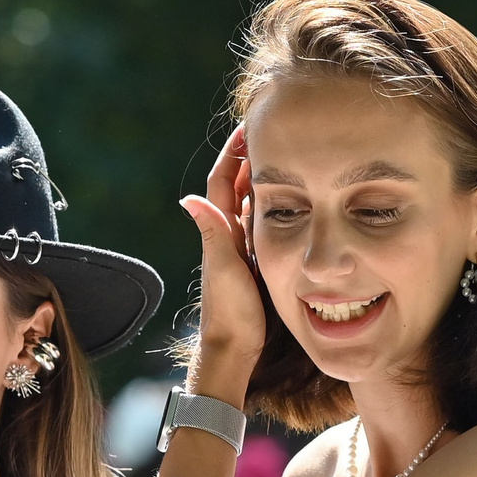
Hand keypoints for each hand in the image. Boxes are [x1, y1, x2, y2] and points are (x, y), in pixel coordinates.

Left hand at [177, 125, 263, 401]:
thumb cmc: (229, 312)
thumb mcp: (223, 269)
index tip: (247, 127)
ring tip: (283, 154)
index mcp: (220, 231)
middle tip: (269, 131)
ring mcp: (241, 249)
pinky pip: (263, 224)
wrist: (233, 349)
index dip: (232, 153)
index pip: (223, 181)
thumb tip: (188, 199)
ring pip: (252, 203)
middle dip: (250, 157)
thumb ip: (212, 233)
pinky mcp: (254, 262)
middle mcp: (228, 235)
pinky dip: (273, 205)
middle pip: (238, 186)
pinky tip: (289, 197)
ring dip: (263, 178)